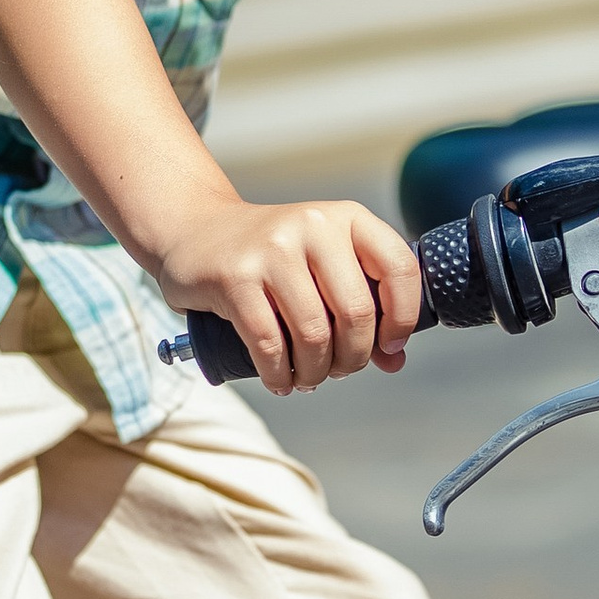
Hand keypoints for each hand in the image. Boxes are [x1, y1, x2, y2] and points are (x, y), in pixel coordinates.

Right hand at [152, 196, 421, 393]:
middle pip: (356, 312)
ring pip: (314, 334)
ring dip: (315, 372)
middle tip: (339, 370)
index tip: (388, 347)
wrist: (195, 232)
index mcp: (345, 218)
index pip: (399, 267)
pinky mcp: (235, 277)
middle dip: (353, 358)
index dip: (403, 318)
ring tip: (308, 377)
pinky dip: (279, 374)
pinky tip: (280, 381)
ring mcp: (271, 249)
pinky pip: (270, 344)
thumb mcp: (322, 264)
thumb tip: (394, 360)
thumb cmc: (271, 256)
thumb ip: (361, 303)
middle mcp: (312, 225)